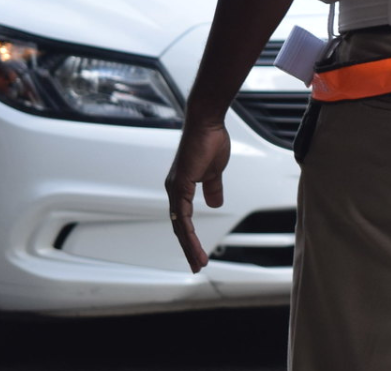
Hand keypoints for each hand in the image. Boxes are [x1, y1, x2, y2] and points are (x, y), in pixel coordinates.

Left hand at [164, 118, 229, 272]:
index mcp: (182, 189)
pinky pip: (182, 213)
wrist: (207, 124)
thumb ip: (213, 189)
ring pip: (180, 224)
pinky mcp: (180, 183)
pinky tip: (193, 242)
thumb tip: (215, 204)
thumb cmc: (210, 142)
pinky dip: (187, 229)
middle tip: (197, 266)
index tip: (199, 254)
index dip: (190, 238)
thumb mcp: (214, 172)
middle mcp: (175, 191)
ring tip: (198, 261)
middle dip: (189, 248)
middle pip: (180, 227)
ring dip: (189, 245)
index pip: (184, 220)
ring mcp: (175, 188)